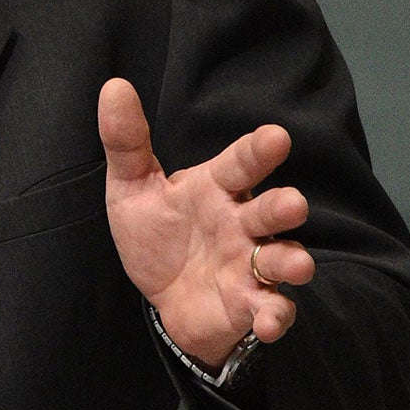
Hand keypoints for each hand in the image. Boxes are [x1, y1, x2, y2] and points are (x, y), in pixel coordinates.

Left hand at [97, 78, 313, 367]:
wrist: (163, 297)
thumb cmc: (156, 233)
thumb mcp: (131, 188)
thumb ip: (126, 142)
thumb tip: (113, 86)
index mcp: (217, 188)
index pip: (242, 163)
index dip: (259, 151)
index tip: (276, 137)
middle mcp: (242, 223)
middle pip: (271, 211)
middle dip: (284, 208)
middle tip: (293, 205)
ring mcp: (251, 265)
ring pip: (281, 259)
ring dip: (292, 262)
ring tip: (296, 265)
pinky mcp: (251, 304)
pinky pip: (272, 310)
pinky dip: (275, 317)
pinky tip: (269, 323)